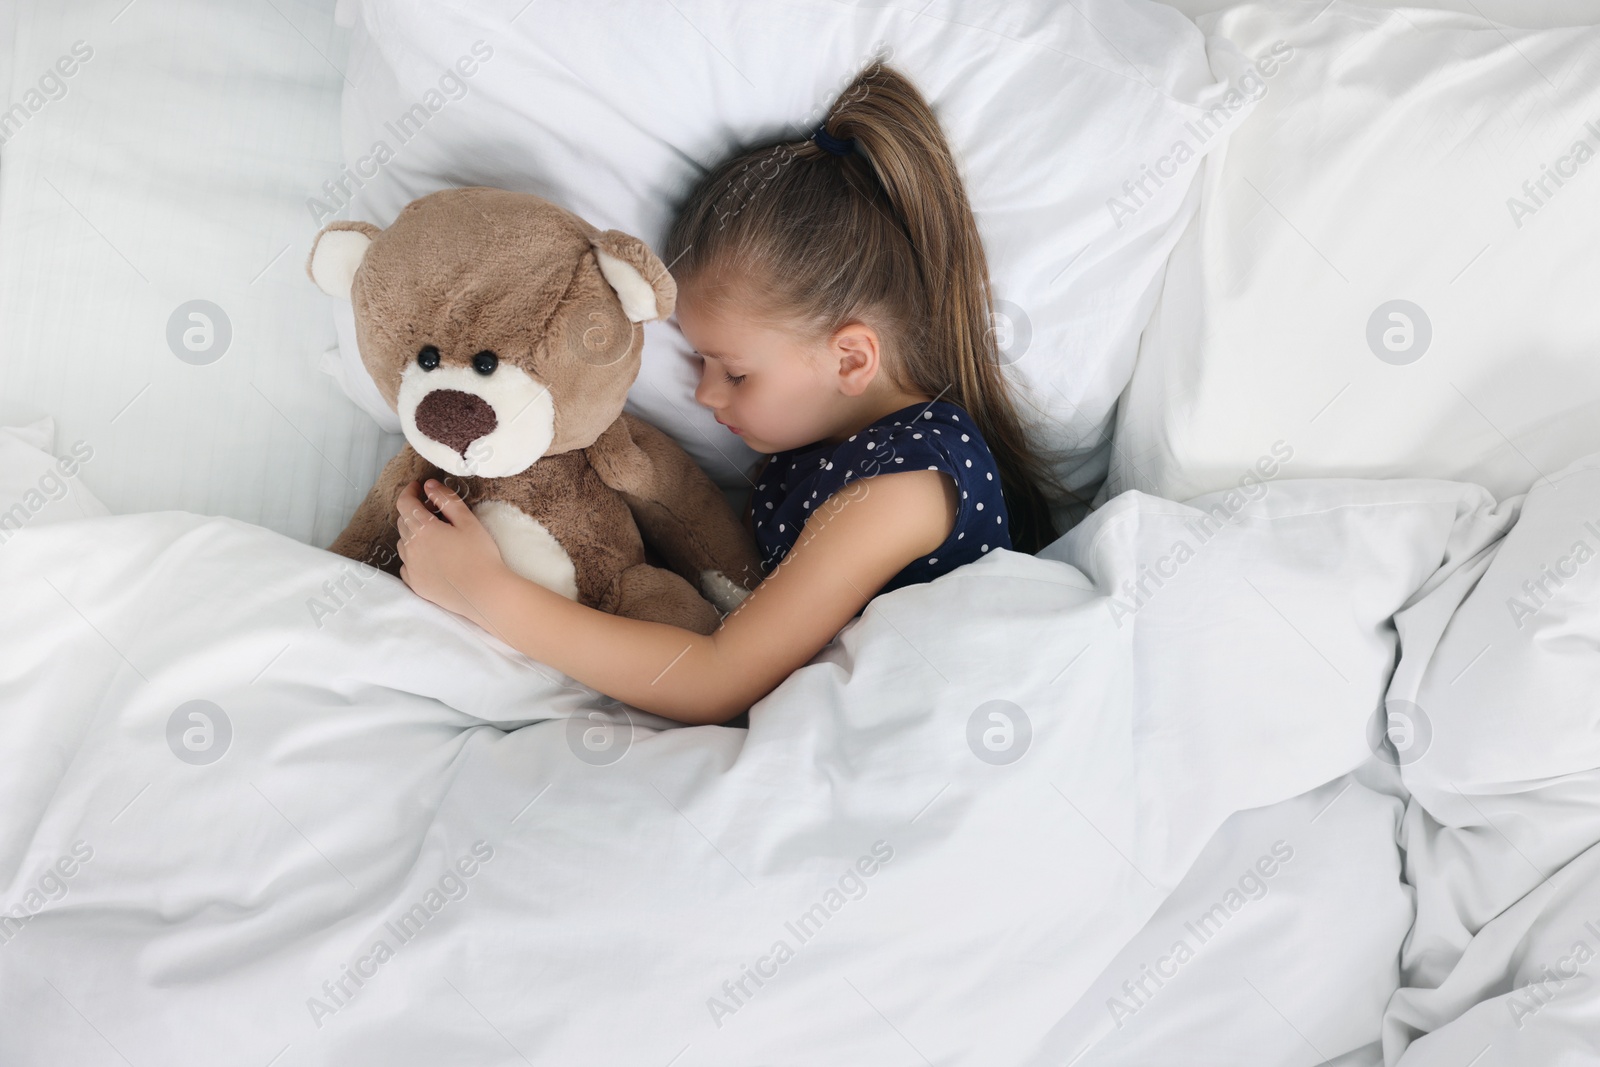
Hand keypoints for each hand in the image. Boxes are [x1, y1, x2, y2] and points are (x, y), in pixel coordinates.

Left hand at [395, 478, 507, 625]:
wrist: (485, 593)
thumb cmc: (480, 554)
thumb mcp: (468, 521)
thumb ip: (446, 500)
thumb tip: (429, 485)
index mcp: (423, 529)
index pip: (405, 503)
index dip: (409, 491)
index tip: (417, 487)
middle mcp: (411, 547)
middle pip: (403, 522)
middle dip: (414, 511)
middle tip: (433, 510)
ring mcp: (411, 568)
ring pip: (403, 543)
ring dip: (412, 534)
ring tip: (433, 536)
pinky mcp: (415, 584)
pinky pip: (406, 565)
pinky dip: (413, 556)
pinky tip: (430, 558)